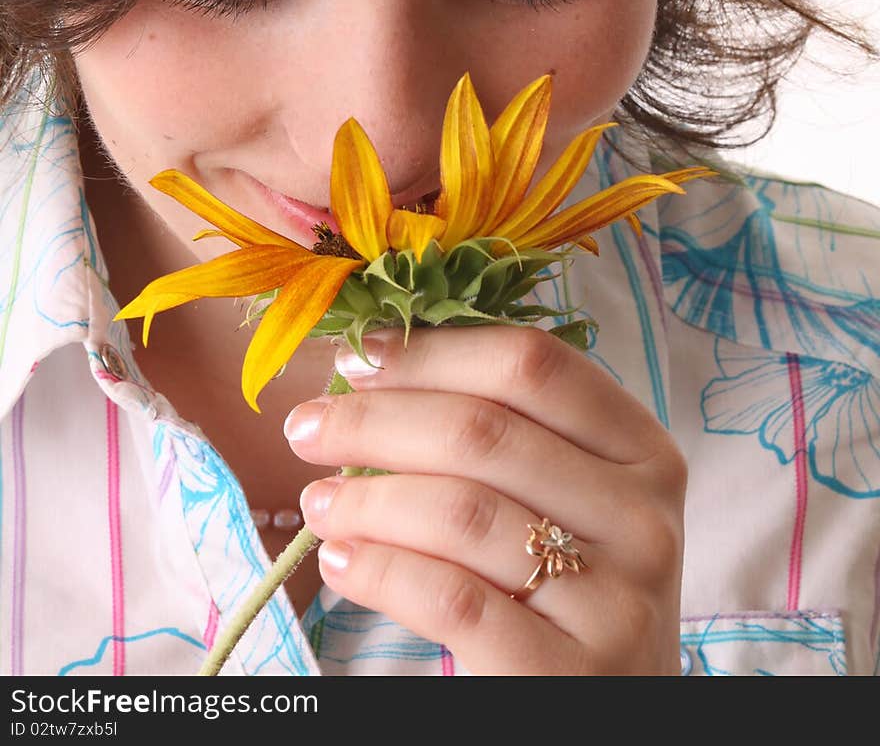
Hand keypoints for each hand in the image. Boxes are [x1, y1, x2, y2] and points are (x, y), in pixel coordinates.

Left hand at [287, 325, 685, 675]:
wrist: (609, 713)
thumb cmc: (567, 589)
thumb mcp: (564, 499)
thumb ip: (500, 429)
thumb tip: (372, 360)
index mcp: (643, 449)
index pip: (531, 365)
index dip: (433, 351)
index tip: (356, 355)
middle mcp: (644, 515)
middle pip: (483, 431)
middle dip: (375, 420)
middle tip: (306, 426)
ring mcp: (618, 599)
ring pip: (461, 512)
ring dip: (368, 498)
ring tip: (318, 503)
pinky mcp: (574, 676)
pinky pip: (452, 599)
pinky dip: (381, 571)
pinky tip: (341, 562)